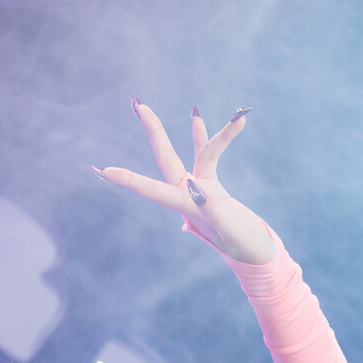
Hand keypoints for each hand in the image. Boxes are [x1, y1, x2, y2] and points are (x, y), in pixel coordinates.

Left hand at [95, 98, 275, 265]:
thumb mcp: (231, 232)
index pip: (153, 190)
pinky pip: (209, 157)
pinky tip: (200, 117)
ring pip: (199, 152)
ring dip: (208, 132)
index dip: (129, 180)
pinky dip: (213, 138)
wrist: (258, 257)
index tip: (104, 170)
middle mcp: (188, 197)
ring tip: (217, 113)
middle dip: (155, 131)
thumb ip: (213, 210)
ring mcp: (200, 191)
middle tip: (139, 105)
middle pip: (166, 158)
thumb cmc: (246, 251)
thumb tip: (194, 186)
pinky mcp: (213, 188)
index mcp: (187, 209)